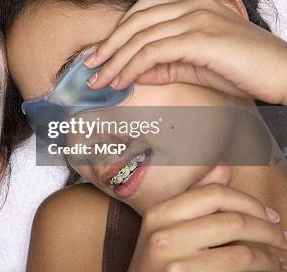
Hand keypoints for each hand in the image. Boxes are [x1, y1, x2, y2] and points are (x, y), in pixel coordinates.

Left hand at [85, 0, 286, 104]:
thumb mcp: (199, 65)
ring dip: (115, 59)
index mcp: (194, 5)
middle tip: (89, 66)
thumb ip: (168, 64)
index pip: (144, 11)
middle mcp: (193, 6)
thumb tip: (136, 72)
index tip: (101, 53)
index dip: (119, 31)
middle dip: (109, 44)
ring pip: (141, 36)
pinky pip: (153, 51)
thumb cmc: (247, 71)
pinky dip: (132, 66)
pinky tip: (120, 81)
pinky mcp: (200, 38)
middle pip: (136, 19)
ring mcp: (197, 19)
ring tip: (98, 80)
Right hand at [128, 166, 286, 270]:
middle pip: (233, 220)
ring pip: (242, 251)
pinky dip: (263, 267)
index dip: (248, 202)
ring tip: (280, 258)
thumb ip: (193, 200)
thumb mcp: (165, 229)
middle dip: (267, 229)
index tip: (267, 214)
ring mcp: (177, 261)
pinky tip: (269, 268)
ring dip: (270, 254)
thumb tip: (222, 168)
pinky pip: (239, 269)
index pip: (213, 194)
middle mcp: (165, 235)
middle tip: (281, 237)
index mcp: (159, 213)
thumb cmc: (155, 266)